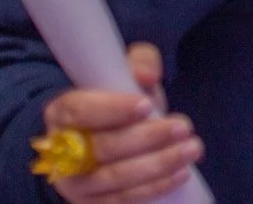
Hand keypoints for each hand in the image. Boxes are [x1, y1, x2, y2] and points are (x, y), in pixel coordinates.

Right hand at [37, 42, 200, 203]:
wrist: (106, 138)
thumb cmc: (117, 102)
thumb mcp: (126, 74)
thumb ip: (139, 63)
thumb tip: (148, 76)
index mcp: (61, 112)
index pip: (81, 111)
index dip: (113, 109)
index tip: (147, 105)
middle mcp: (60, 151)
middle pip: (102, 148)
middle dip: (148, 138)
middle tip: (184, 127)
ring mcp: (74, 184)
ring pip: (115, 179)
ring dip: (158, 165)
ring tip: (191, 149)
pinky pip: (123, 201)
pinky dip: (154, 188)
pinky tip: (181, 173)